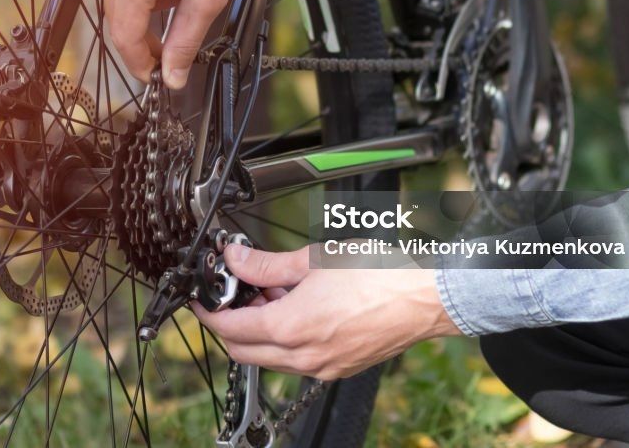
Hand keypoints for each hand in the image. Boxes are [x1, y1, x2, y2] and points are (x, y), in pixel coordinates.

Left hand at [194, 244, 462, 380]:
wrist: (425, 297)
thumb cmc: (379, 276)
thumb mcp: (312, 260)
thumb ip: (266, 264)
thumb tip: (236, 259)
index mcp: (290, 328)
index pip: (229, 328)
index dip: (208, 312)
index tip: (202, 299)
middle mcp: (303, 357)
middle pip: (243, 350)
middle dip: (232, 323)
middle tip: (238, 292)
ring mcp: (321, 368)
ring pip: (269, 357)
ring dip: (260, 331)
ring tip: (275, 294)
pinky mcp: (338, 369)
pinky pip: (297, 361)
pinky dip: (286, 339)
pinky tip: (299, 308)